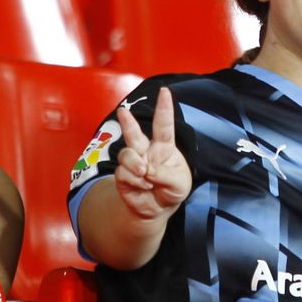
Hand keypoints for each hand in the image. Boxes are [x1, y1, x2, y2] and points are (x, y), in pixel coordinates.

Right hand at [113, 88, 190, 220]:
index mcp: (164, 147)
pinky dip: (135, 180)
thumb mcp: (179, 183)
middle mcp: (146, 151)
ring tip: (145, 174)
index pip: (164, 125)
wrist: (157, 210)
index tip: (164, 91)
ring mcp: (133, 162)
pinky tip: (143, 185)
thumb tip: (145, 170)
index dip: (164, 108)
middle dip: (127, 122)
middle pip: (134, 133)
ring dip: (136, 165)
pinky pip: (123, 172)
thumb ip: (164, 174)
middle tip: (123, 112)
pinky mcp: (122, 175)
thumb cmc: (172, 189)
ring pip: (127, 154)